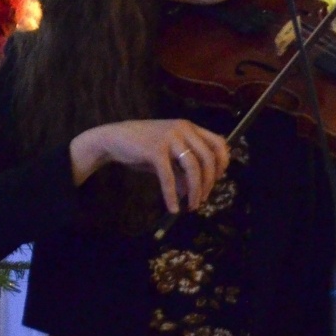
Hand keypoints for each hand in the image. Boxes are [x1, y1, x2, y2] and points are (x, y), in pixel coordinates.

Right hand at [70, 119, 229, 213]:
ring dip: (195, 191)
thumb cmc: (143, 147)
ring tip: (192, 207)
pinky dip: (172, 195)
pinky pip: (169, 177)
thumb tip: (195, 192)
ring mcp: (169, 138)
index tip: (217, 180)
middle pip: (208, 159)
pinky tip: (173, 208)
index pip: (219, 143)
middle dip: (209, 183)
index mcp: (190, 127)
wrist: (113, 139)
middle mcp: (183, 129)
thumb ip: (184, 169)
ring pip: (193, 168)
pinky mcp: (155, 150)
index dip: (223, 163)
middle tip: (203, 199)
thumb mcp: (169, 155)